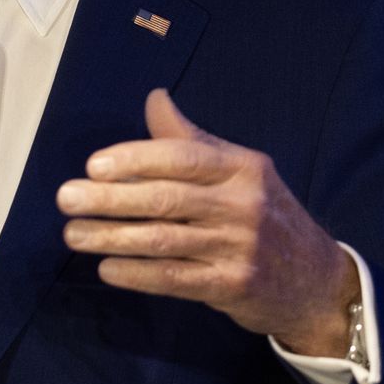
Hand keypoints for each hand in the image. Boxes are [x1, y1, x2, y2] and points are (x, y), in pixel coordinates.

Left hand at [56, 90, 357, 356]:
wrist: (317, 280)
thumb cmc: (266, 214)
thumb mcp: (241, 170)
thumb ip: (192, 139)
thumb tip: (155, 97)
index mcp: (242, 168)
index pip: (182, 157)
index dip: (134, 159)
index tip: (93, 165)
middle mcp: (243, 205)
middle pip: (165, 199)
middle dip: (109, 199)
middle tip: (66, 199)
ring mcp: (239, 248)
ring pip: (163, 240)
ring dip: (111, 238)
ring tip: (73, 235)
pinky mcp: (232, 286)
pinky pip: (175, 279)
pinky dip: (136, 274)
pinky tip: (107, 269)